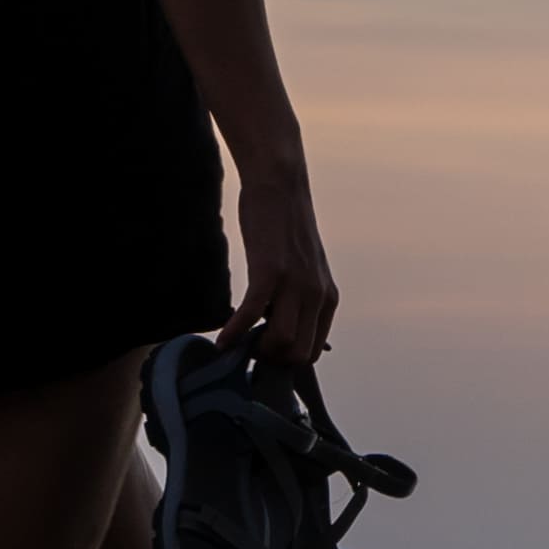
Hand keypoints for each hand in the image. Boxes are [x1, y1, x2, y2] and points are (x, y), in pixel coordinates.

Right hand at [226, 177, 339, 367]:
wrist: (281, 187)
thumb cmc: (286, 230)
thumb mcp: (306, 270)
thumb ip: (300, 300)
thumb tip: (284, 332)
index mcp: (328, 298)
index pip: (312, 351)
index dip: (286, 361)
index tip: (263, 355)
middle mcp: (318, 295)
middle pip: (298, 354)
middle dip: (271, 361)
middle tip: (247, 352)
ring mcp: (296, 284)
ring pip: (282, 342)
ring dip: (254, 350)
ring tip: (236, 344)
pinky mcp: (270, 271)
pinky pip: (251, 314)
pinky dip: (233, 332)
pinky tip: (220, 341)